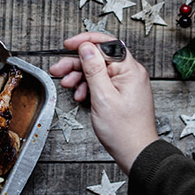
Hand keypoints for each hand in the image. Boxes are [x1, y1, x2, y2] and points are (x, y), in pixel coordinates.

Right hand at [49, 32, 157, 172]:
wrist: (135, 152)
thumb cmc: (124, 131)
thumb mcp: (103, 97)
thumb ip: (93, 69)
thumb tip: (86, 47)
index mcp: (130, 70)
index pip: (107, 43)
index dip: (85, 41)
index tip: (68, 45)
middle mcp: (130, 73)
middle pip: (99, 58)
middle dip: (77, 63)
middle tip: (58, 69)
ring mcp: (126, 83)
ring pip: (98, 70)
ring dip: (80, 76)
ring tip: (67, 85)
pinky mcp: (121, 93)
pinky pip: (102, 82)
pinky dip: (88, 87)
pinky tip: (80, 95)